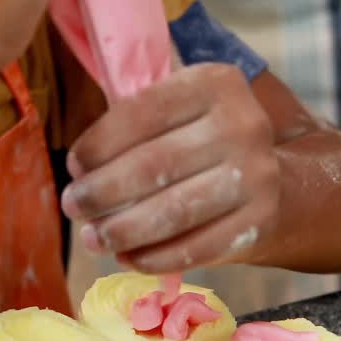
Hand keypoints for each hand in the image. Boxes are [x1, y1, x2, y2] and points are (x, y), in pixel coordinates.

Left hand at [61, 63, 279, 272]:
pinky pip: (197, 248)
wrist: (267, 180)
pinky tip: (128, 257)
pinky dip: (154, 257)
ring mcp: (259, 175)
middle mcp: (244, 124)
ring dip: (123, 230)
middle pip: (155, 165)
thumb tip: (80, 170)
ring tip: (94, 238)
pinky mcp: (261, 220)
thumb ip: (132, 122)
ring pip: (174, 211)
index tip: (74, 166)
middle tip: (73, 208)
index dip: (99, 144)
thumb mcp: (177, 111)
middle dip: (102, 192)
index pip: (143, 112)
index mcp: (216, 83)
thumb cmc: (199, 143)